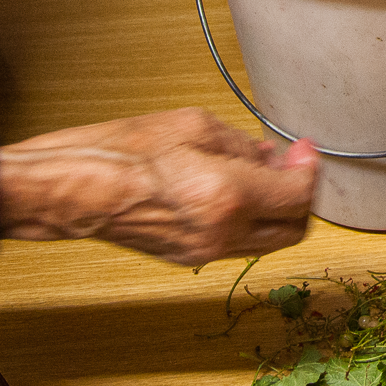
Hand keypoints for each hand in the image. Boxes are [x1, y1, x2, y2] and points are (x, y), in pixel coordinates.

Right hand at [0, 107, 318, 265]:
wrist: (75, 191)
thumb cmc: (121, 153)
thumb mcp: (193, 126)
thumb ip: (242, 145)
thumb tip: (268, 156)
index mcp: (226, 197)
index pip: (299, 196)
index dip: (310, 169)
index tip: (304, 149)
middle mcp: (221, 234)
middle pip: (294, 230)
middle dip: (302, 196)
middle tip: (293, 164)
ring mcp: (205, 252)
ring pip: (268, 242)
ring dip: (277, 210)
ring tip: (262, 173)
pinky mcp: (189, 258)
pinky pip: (238, 244)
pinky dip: (249, 220)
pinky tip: (235, 191)